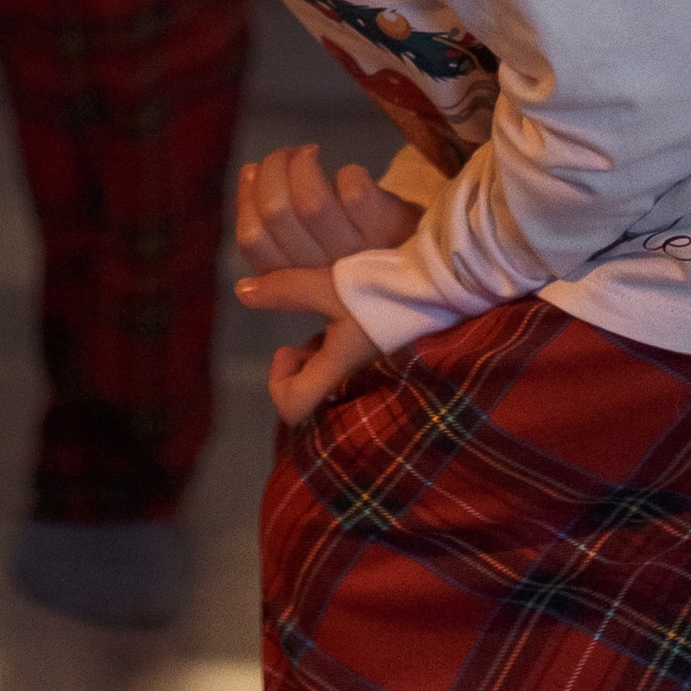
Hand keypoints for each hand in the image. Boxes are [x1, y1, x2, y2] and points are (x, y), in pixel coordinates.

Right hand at [235, 145, 401, 421]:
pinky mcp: (389, 229)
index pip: (254, 241)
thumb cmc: (373, 257)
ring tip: (311, 153)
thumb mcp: (324, 254)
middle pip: (277, 215)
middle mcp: (325, 271)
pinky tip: (352, 171)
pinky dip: (349, 174)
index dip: (247, 199)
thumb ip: (284, 224)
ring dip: (303, 164)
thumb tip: (248, 173)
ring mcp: (358, 252)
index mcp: (301, 280)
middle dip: (273, 171)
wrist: (440, 273)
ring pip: (310, 201)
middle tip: (286, 155)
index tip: (254, 171)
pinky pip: (355, 192)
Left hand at [235, 255, 385, 424]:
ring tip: (332, 312)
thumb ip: (286, 289)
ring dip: (321, 349)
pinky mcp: (390, 354)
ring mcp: (376, 372)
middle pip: (312, 392)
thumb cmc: (389, 289)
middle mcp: (358, 382)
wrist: (449, 281)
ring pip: (332, 376)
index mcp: (339, 372)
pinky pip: (353, 361)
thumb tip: (241, 290)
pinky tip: (352, 309)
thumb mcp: (332, 285)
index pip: (292, 409)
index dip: (277, 383)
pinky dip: (342, 342)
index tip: (287, 348)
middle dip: (301, 361)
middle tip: (310, 329)